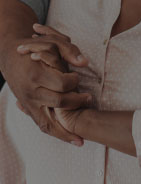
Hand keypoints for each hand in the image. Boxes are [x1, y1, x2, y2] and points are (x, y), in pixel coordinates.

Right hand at [11, 24, 90, 143]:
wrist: (9, 55)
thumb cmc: (34, 46)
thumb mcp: (52, 42)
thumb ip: (69, 51)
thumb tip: (84, 62)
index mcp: (36, 74)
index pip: (62, 84)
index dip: (74, 83)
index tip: (79, 79)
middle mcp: (31, 91)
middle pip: (58, 103)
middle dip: (76, 103)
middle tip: (89, 98)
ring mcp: (29, 102)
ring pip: (47, 122)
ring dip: (65, 133)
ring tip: (80, 141)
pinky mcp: (29, 108)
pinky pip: (41, 125)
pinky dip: (56, 133)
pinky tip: (70, 138)